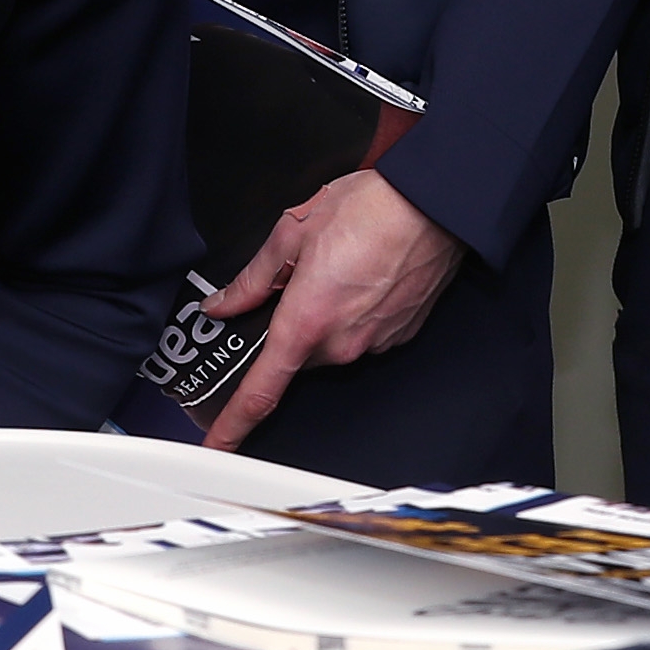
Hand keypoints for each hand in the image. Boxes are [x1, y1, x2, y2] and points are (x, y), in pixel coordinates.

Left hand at [198, 167, 465, 449]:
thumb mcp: (292, 232)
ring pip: (328, 345)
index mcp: (305, 322)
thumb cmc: (371, 209)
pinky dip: (353, 312)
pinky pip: (359, 335)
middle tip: (297, 281)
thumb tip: (225, 303)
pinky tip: (361, 274)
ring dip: (323, 315)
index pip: (260, 392)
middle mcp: (339, 344)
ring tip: (338, 266)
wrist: (433, 204)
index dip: (232, 426)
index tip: (216, 444)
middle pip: (295, 357)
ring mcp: (372, 344)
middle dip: (288, 327)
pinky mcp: (397, 336)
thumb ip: (254, 278)